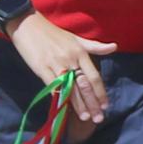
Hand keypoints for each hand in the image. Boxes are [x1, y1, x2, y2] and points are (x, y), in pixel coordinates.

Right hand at [8, 15, 113, 129]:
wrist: (28, 24)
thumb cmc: (53, 34)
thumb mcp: (76, 39)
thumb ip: (94, 46)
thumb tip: (114, 47)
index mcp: (80, 52)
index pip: (94, 76)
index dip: (100, 92)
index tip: (105, 106)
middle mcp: (71, 58)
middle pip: (84, 85)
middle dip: (92, 103)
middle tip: (99, 118)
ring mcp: (56, 63)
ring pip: (70, 88)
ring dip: (78, 104)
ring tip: (85, 118)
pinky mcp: (41, 67)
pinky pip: (52, 85)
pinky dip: (59, 97)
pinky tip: (64, 108)